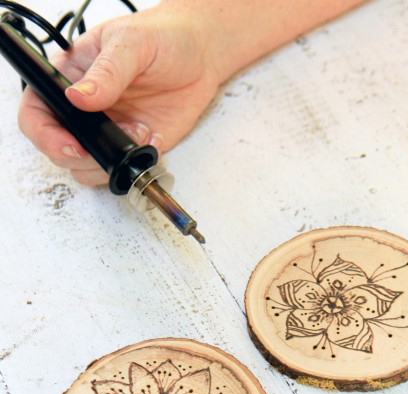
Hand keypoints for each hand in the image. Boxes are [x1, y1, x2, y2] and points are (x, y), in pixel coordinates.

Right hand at [18, 1, 220, 185]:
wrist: (199, 54)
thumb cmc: (161, 37)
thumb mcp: (130, 43)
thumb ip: (106, 73)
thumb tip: (78, 98)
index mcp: (68, 78)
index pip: (36, 112)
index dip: (45, 135)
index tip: (71, 144)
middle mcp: (83, 110)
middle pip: (58, 150)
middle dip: (82, 156)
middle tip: (111, 143)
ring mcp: (107, 132)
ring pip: (87, 169)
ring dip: (111, 161)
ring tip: (139, 129)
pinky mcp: (132, 148)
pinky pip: (122, 171)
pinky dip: (135, 164)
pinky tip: (152, 137)